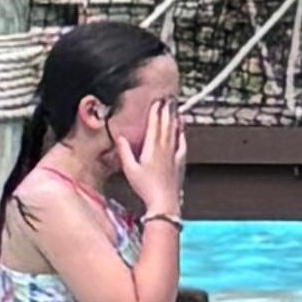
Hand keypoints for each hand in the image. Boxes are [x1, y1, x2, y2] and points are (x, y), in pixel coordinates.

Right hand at [129, 90, 187, 214]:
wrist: (164, 202)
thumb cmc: (146, 188)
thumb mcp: (130, 169)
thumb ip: (124, 151)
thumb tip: (119, 137)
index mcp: (152, 148)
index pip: (154, 124)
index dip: (156, 111)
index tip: (157, 101)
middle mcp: (165, 148)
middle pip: (166, 124)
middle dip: (166, 110)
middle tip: (168, 99)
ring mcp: (174, 155)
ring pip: (175, 132)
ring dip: (175, 119)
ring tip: (175, 108)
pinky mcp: (180, 162)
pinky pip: (182, 144)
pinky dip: (182, 134)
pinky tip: (182, 129)